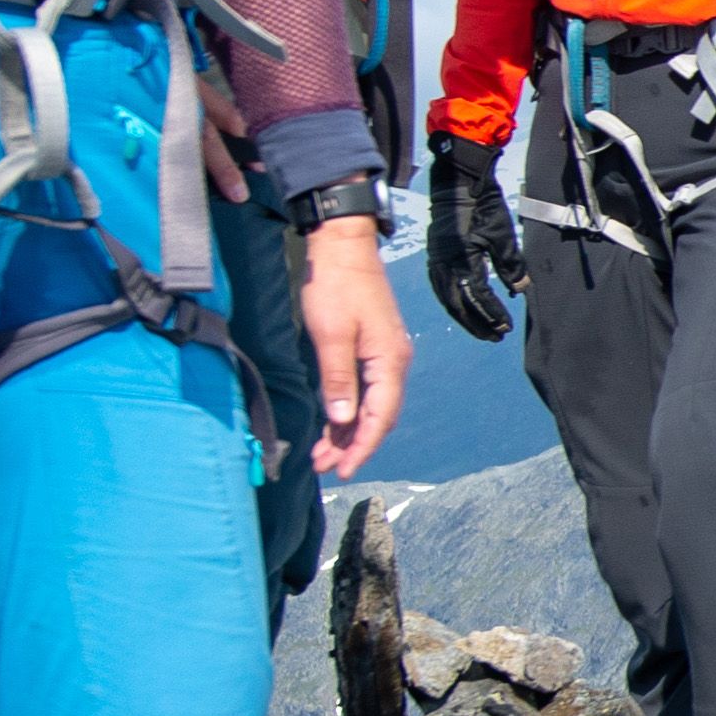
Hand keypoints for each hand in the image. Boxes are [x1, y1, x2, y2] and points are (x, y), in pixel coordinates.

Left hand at [298, 216, 409, 473]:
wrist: (341, 245)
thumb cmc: (336, 284)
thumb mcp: (331, 335)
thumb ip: (338, 380)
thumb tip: (343, 419)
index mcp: (389, 361)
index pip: (380, 417)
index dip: (362, 447)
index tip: (343, 470)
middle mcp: (393, 362)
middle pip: (378, 416)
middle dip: (353, 445)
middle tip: (325, 466)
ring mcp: (383, 356)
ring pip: (369, 406)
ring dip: (347, 431)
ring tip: (322, 454)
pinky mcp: (369, 349)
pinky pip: (362, 390)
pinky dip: (347, 410)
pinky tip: (331, 424)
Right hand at [421, 139, 519, 343]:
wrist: (457, 181)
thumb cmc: (482, 204)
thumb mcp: (502, 234)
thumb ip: (511, 265)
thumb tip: (519, 289)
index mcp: (462, 260)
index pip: (478, 296)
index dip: (492, 314)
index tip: (505, 327)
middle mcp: (445, 264)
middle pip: (460, 304)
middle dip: (477, 322)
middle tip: (494, 336)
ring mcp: (436, 260)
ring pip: (447, 298)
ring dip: (464, 316)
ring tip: (480, 328)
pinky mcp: (435, 255)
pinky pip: (441, 287)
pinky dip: (452, 302)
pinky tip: (461, 307)